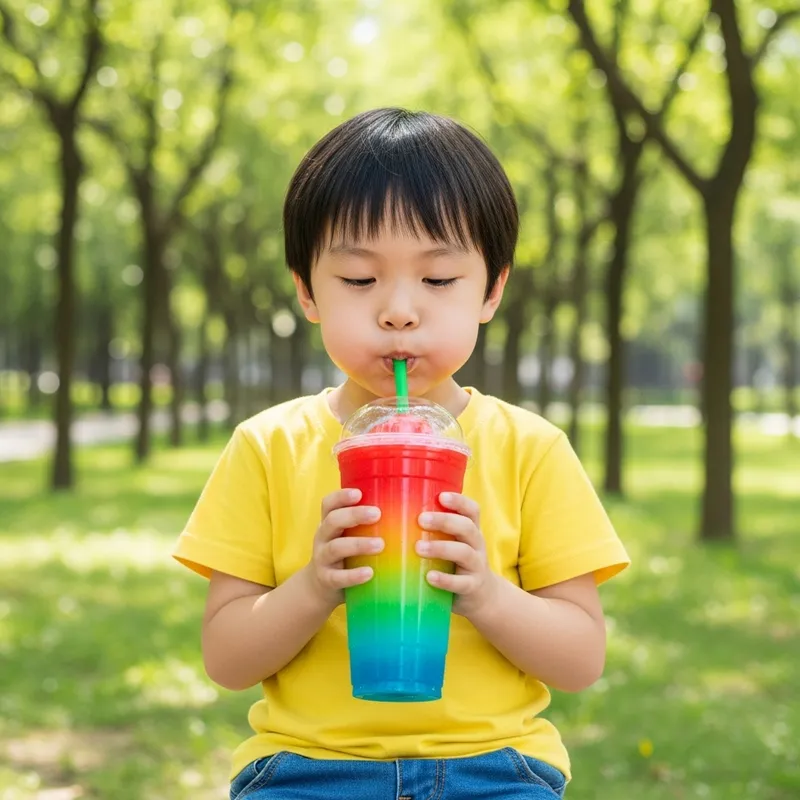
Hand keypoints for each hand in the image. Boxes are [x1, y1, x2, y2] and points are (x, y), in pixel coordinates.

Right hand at [304, 489, 383, 610]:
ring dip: (358, 544)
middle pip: (333, 521)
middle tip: (377, 514)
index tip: (359, 493)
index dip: (341, 497)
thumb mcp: (350, 535)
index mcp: (330, 522)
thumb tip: (411, 510)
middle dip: (354, 515)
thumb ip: (369, 524)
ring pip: (336, 547)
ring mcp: (322, 558)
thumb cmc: (346, 554)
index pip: (329, 504)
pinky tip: (369, 573)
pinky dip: (353, 575)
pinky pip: (338, 577)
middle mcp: (323, 537)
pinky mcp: (326, 579)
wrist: (322, 587)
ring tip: (380, 545)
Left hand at [415, 492, 499, 618]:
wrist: (481, 595)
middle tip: (421, 520)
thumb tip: (395, 514)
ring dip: (441, 548)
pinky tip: (429, 577)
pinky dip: (445, 580)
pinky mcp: (472, 586)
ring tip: (419, 548)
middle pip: (466, 527)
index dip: (459, 501)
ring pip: (464, 553)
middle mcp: (477, 544)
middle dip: (444, 521)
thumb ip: (434, 531)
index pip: (472, 510)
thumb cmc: (456, 562)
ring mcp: (476, 566)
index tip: (441, 496)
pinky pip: (461, 583)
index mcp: (471, 530)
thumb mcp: (452, 543)